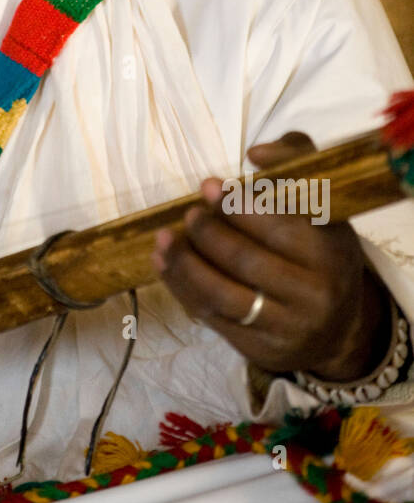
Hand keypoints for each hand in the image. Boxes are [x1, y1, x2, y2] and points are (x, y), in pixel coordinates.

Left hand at [151, 132, 391, 379]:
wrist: (337, 331)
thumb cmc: (319, 253)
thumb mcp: (322, 207)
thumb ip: (296, 161)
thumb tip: (256, 153)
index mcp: (332, 250)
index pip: (280, 226)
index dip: (239, 205)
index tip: (207, 186)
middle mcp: (315, 292)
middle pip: (248, 261)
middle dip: (209, 234)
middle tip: (189, 213)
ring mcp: (288, 325)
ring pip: (225, 294)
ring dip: (187, 264)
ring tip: (166, 238)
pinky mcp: (261, 350)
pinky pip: (214, 318)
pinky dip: (183, 289)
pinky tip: (165, 265)